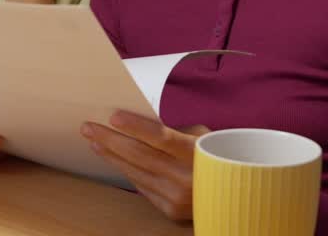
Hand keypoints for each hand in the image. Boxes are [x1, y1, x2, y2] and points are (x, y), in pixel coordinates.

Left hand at [81, 111, 210, 221]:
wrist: (238, 194)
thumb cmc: (218, 156)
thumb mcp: (203, 137)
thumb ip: (174, 132)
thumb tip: (138, 124)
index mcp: (198, 154)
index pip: (162, 138)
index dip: (136, 127)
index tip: (113, 116)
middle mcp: (187, 178)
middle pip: (141, 156)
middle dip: (111, 140)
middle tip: (89, 127)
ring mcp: (177, 197)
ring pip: (136, 173)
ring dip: (112, 156)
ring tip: (96, 142)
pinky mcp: (170, 210)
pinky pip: (142, 187)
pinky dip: (127, 172)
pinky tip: (114, 160)